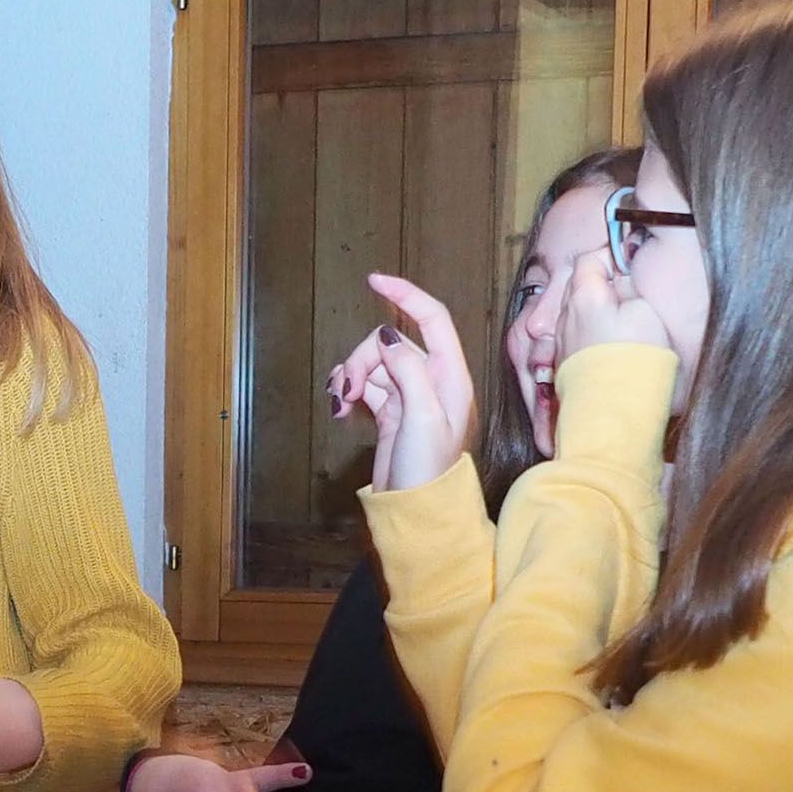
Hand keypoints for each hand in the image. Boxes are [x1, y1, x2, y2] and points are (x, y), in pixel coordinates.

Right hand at [327, 274, 476, 492]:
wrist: (416, 511)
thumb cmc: (428, 470)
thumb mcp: (422, 415)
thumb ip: (407, 369)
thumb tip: (387, 338)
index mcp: (450, 376)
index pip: (432, 318)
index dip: (405, 295)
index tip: (374, 280)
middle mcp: (432, 380)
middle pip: (391, 342)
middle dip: (364, 358)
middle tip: (350, 390)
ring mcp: (410, 396)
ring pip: (374, 363)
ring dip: (353, 376)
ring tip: (342, 403)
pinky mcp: (391, 412)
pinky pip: (367, 384)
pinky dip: (351, 389)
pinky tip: (342, 408)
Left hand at [557, 249, 672, 366]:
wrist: (613, 413)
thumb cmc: (633, 360)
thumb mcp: (644, 311)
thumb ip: (630, 287)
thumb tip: (622, 279)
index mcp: (583, 295)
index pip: (589, 259)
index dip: (611, 258)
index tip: (628, 268)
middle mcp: (565, 317)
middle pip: (578, 286)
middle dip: (601, 286)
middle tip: (628, 296)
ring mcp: (562, 343)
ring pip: (576, 314)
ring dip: (596, 313)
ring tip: (623, 326)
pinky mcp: (565, 366)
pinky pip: (576, 340)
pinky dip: (591, 336)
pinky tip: (612, 349)